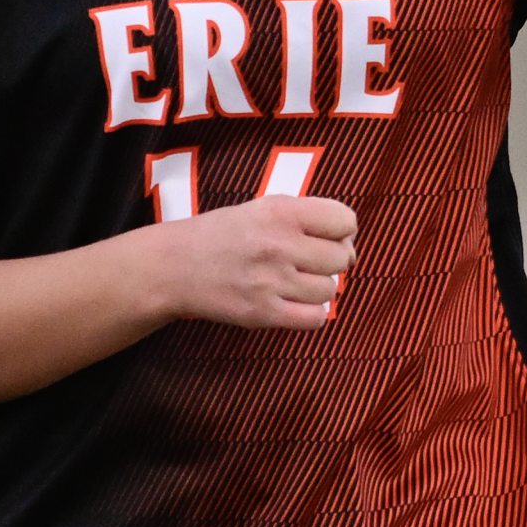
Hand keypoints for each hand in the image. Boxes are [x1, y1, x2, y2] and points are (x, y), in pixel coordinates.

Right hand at [148, 193, 355, 332]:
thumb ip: (306, 218)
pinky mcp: (264, 313)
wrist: (176, 266)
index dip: (342, 230)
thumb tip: (351, 246)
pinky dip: (311, 313)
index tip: (326, 237)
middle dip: (332, 260)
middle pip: (342, 258)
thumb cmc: (224, 235)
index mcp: (280, 211)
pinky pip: (315, 318)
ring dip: (318, 288)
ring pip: (330, 289)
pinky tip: (294, 303)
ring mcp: (272, 281)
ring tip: (294, 281)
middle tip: (308, 262)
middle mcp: (279, 244)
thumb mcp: (262, 208)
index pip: (345, 220)